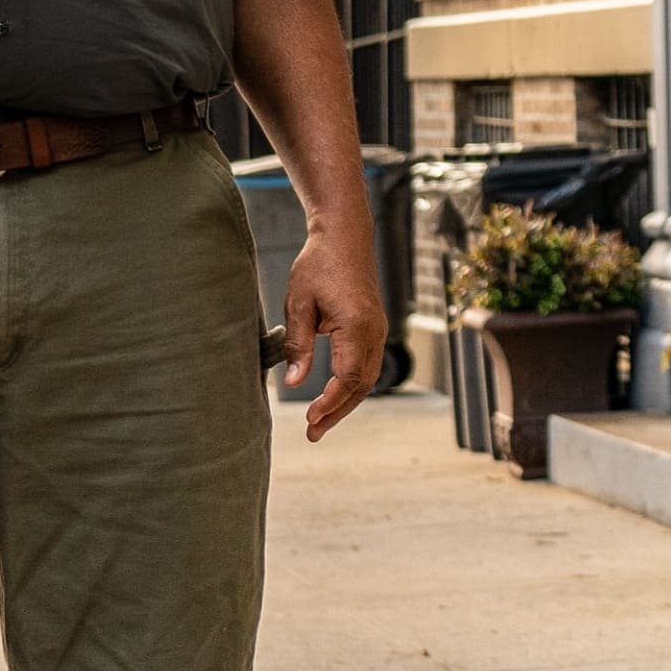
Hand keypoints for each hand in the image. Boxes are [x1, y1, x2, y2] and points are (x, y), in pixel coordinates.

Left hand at [279, 222, 387, 441]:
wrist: (344, 237)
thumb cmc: (319, 264)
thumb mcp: (299, 304)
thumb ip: (298, 345)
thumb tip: (293, 382)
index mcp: (357, 327)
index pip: (346, 379)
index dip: (328, 404)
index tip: (309, 419)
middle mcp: (374, 332)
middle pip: (361, 385)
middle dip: (337, 412)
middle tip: (312, 434)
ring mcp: (377, 330)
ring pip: (367, 378)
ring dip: (345, 402)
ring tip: (320, 422)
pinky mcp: (373, 328)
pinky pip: (367, 365)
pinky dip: (351, 386)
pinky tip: (333, 396)